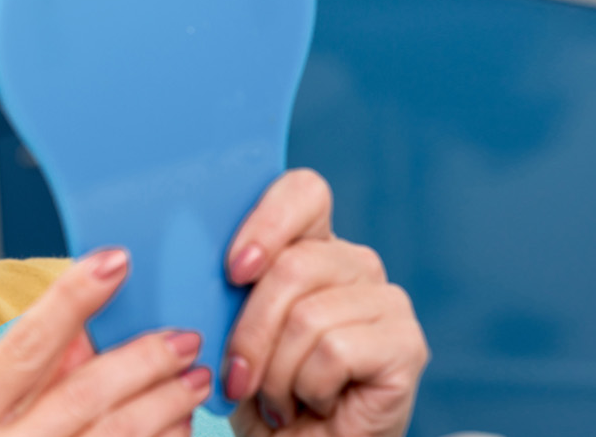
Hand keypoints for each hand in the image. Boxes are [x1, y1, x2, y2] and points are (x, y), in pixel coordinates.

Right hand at [0, 249, 211, 436]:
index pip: (23, 347)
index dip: (71, 299)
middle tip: (183, 338)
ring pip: (116, 436)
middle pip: (82, 394)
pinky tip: (181, 430)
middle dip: (143, 360)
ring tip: (194, 381)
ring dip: (166, 404)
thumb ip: (22, 381)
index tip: (116, 260)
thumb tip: (82, 331)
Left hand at [221, 169, 427, 436]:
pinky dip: (307, 388)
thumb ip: (223, 286)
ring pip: (309, 314)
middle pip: (293, 265)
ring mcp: (388, 303)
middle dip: (250, 333)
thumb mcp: (226, 330)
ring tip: (278, 399)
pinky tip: (314, 404)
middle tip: (239, 378)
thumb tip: (187, 255)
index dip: (266, 221)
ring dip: (276, 372)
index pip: (303, 192)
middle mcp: (356, 265)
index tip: (233, 271)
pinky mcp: (407, 345)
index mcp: (311, 247)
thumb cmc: (257, 394)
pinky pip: (335, 351)